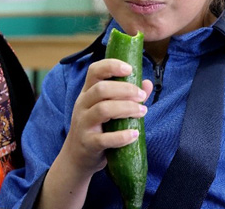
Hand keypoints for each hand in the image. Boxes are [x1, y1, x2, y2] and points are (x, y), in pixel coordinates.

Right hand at [61, 58, 152, 175]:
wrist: (77, 157)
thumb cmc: (97, 128)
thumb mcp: (108, 109)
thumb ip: (128, 96)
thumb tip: (147, 83)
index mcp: (88, 92)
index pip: (94, 71)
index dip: (111, 66)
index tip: (129, 69)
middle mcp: (83, 105)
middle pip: (101, 89)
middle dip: (125, 89)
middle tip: (142, 96)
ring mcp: (83, 124)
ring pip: (103, 110)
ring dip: (127, 108)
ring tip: (142, 112)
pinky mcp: (88, 143)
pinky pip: (104, 139)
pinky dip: (122, 136)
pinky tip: (134, 134)